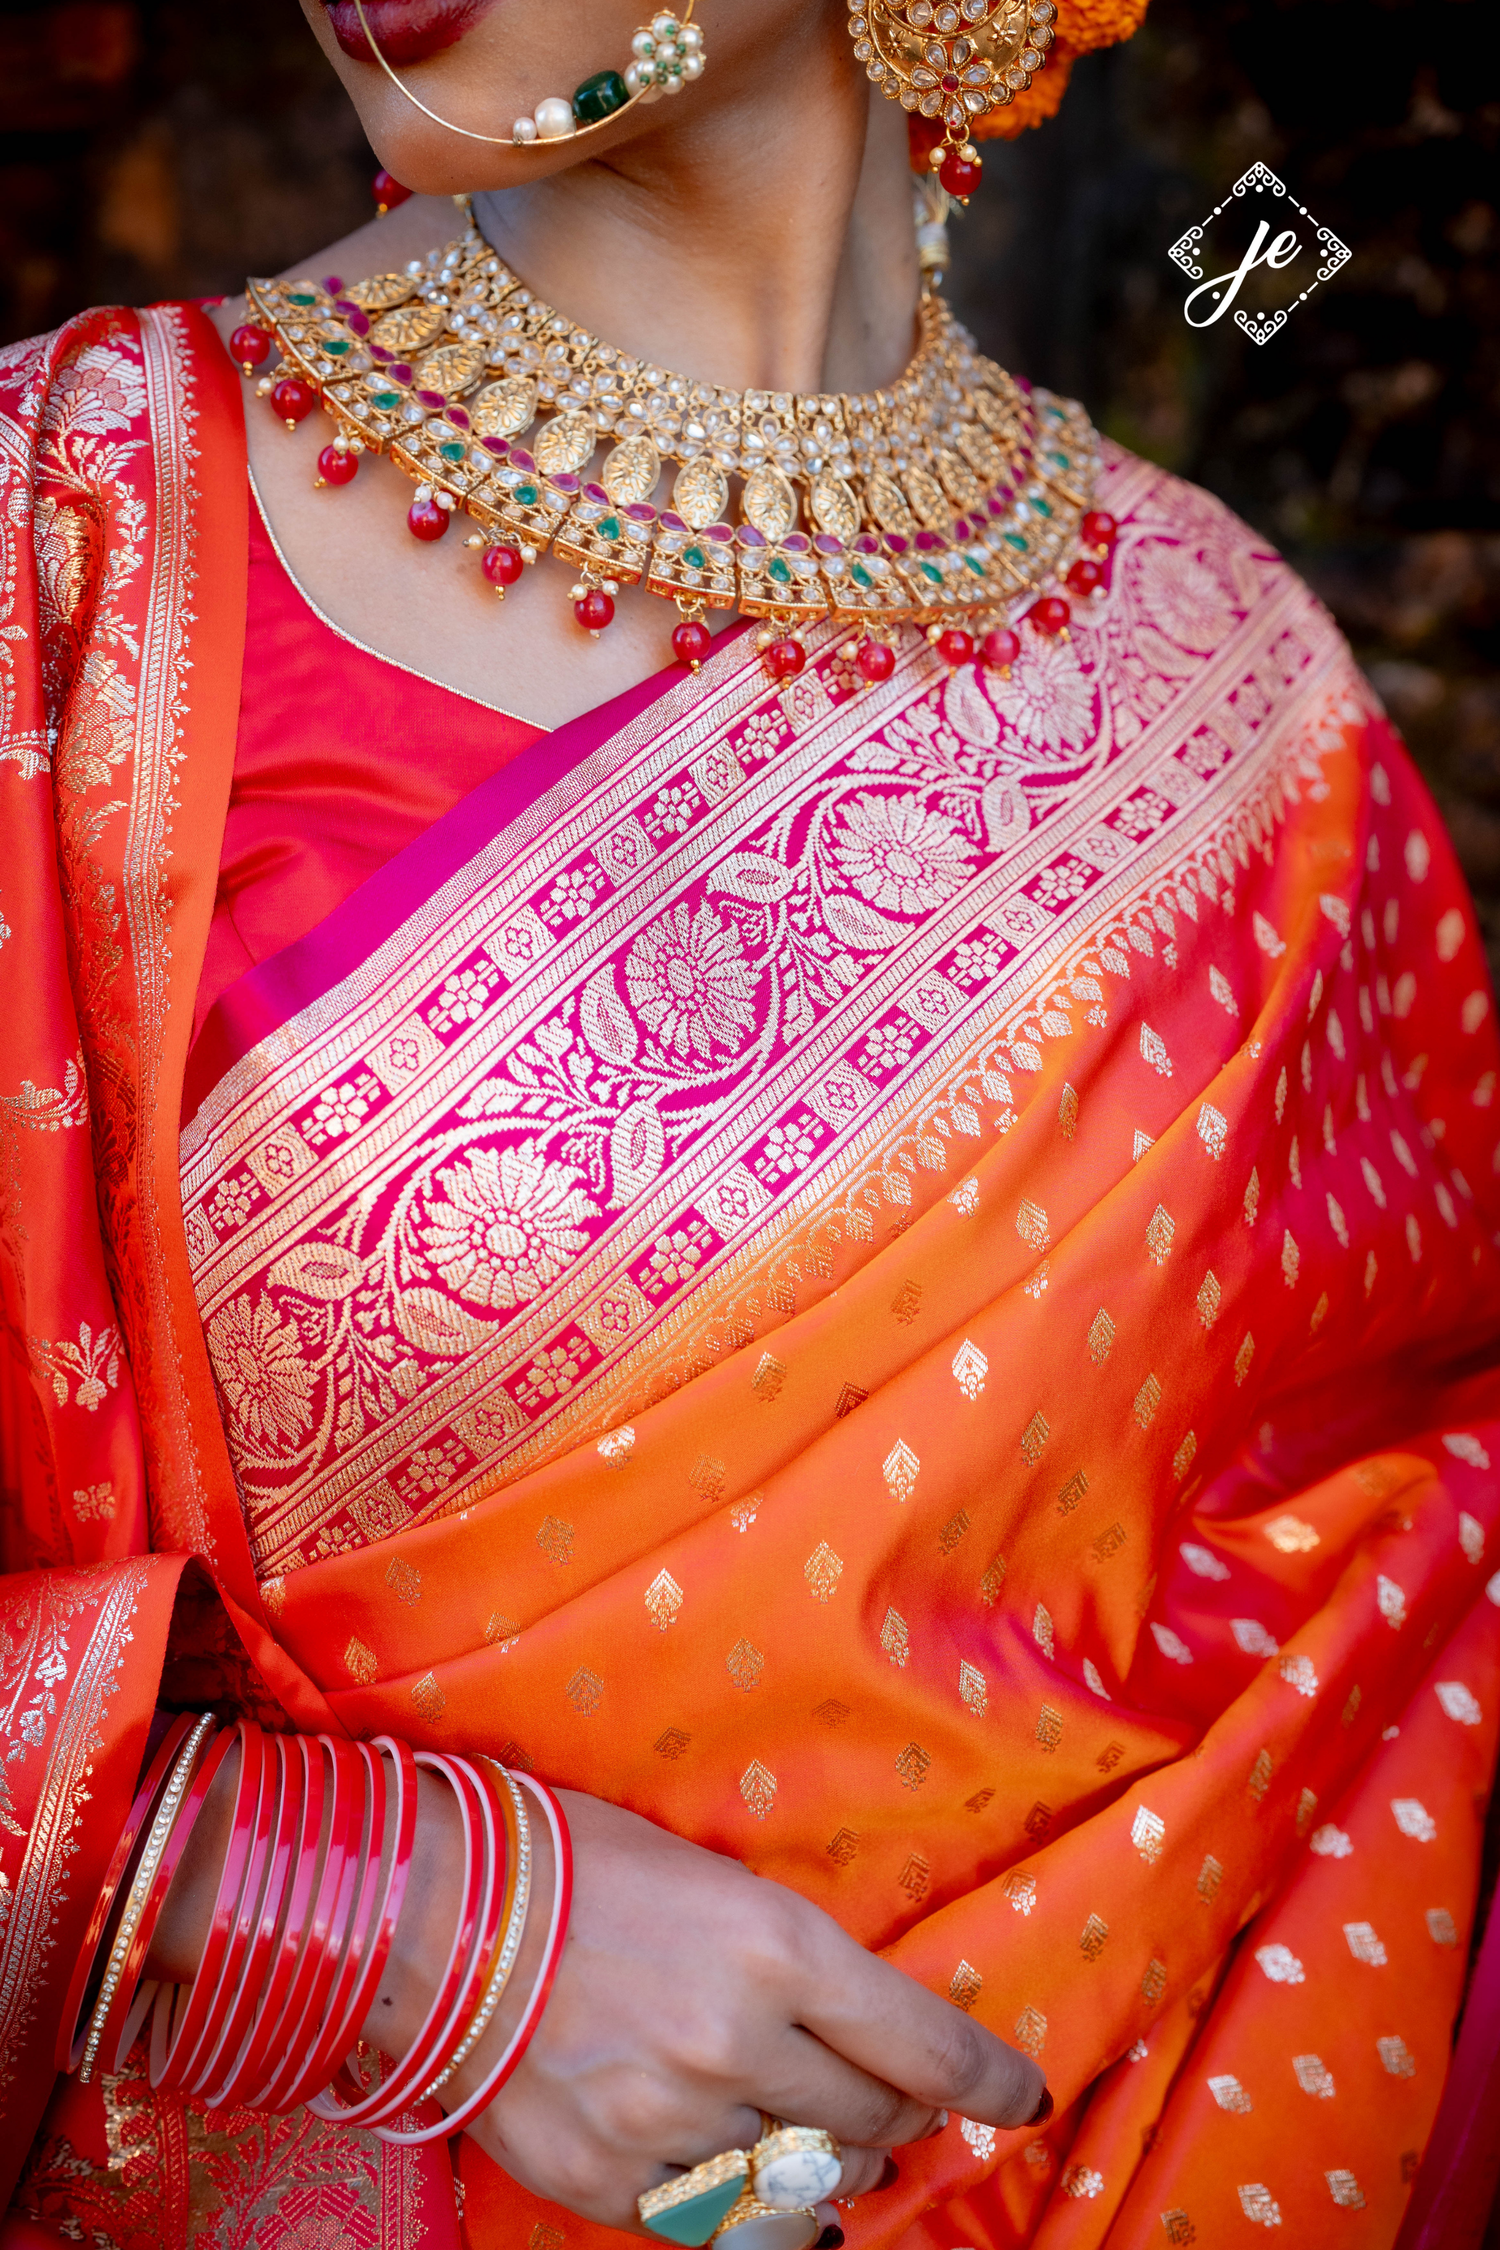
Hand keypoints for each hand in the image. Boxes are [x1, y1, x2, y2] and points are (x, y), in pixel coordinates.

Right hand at [406, 1788, 1044, 2232]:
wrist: (426, 1916)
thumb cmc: (569, 1861)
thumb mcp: (707, 1877)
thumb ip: (786, 1958)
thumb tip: (856, 2024)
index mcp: (773, 1944)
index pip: (923, 2042)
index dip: (987, 2079)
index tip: (1018, 2096)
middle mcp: (739, 2043)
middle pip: (873, 2121)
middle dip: (899, 2120)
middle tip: (897, 2109)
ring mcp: (675, 2124)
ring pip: (806, 2185)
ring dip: (830, 2170)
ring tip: (824, 2145)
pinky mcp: (613, 2184)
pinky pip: (720, 2227)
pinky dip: (753, 2213)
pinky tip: (755, 2186)